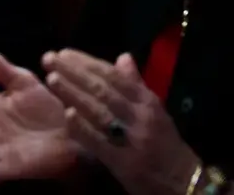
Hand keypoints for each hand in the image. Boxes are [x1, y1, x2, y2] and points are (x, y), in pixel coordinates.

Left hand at [43, 50, 199, 194]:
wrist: (183, 182)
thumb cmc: (164, 143)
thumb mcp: (155, 110)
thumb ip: (136, 83)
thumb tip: (122, 56)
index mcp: (146, 101)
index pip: (113, 76)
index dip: (87, 62)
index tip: (64, 52)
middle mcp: (139, 116)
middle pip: (103, 89)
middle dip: (74, 72)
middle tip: (50, 59)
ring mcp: (132, 139)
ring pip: (99, 111)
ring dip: (74, 94)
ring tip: (52, 79)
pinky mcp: (124, 163)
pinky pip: (100, 143)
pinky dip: (84, 128)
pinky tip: (67, 115)